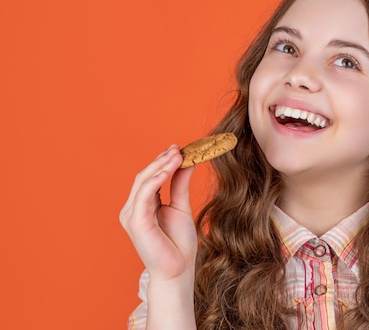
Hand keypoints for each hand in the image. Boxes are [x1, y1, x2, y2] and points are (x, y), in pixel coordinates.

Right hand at [120, 144, 196, 281]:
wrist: (178, 269)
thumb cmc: (179, 243)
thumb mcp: (181, 207)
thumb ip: (180, 185)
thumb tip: (187, 162)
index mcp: (142, 205)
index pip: (150, 177)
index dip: (162, 161)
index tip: (178, 148)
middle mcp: (133, 208)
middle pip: (144, 177)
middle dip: (162, 161)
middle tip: (178, 148)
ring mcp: (132, 215)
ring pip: (143, 182)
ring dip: (160, 166)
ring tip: (177, 155)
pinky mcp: (135, 221)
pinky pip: (144, 195)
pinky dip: (156, 180)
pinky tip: (169, 169)